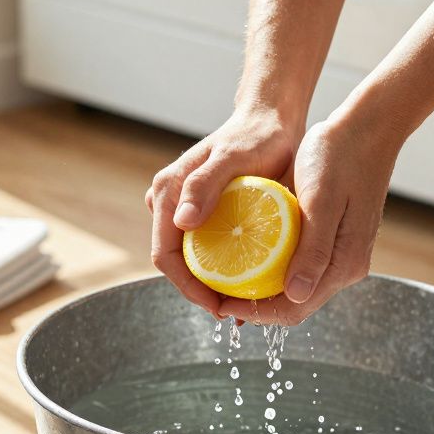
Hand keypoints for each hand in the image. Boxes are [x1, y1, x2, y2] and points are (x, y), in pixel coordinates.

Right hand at [146, 105, 304, 314]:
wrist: (269, 121)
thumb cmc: (255, 136)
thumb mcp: (233, 158)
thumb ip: (204, 185)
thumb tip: (181, 221)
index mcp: (167, 193)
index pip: (165, 254)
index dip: (187, 286)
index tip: (217, 305)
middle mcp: (169, 203)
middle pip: (174, 261)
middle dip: (198, 291)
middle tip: (232, 312)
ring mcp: (183, 208)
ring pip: (188, 257)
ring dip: (208, 283)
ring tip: (239, 303)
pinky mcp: (201, 212)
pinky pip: (203, 248)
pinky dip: (220, 269)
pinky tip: (243, 284)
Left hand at [218, 113, 401, 324]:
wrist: (364, 131)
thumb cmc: (339, 158)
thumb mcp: (320, 201)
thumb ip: (312, 251)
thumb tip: (296, 296)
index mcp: (344, 264)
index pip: (294, 309)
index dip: (253, 313)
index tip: (220, 302)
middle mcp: (345, 267)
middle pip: (294, 305)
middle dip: (253, 307)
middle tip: (215, 295)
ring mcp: (341, 255)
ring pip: (296, 288)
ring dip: (261, 290)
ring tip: (225, 279)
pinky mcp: (335, 241)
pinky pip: (300, 267)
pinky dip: (272, 269)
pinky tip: (247, 258)